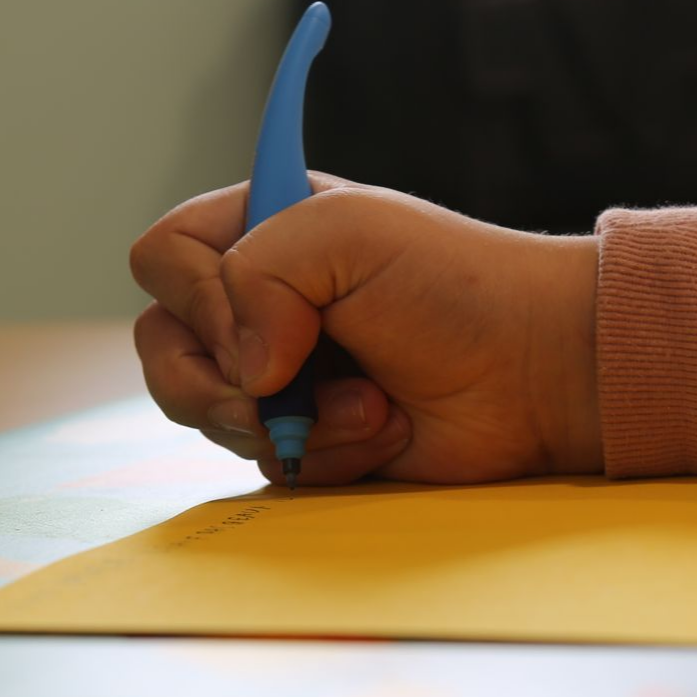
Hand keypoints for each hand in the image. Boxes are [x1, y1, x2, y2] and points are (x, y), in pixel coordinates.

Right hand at [129, 176, 601, 486]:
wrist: (536, 373)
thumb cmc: (457, 287)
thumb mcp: (346, 233)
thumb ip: (258, 273)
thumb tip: (246, 367)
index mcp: (262, 234)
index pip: (160, 258)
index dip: (196, 295)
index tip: (268, 315)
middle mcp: (261, 305)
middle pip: (164, 351)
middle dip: (223, 381)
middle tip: (288, 382)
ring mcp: (282, 378)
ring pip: (210, 416)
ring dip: (291, 418)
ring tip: (369, 400)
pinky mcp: (312, 440)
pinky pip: (268, 463)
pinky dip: (327, 453)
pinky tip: (385, 427)